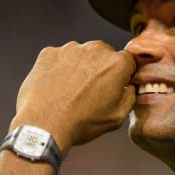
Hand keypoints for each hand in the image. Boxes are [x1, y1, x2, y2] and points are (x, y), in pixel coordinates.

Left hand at [10, 41, 135, 155]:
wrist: (44, 125)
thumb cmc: (80, 122)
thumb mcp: (117, 116)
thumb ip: (130, 96)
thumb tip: (130, 88)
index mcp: (116, 64)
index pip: (128, 60)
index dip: (123, 74)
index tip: (116, 83)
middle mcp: (95, 50)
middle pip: (104, 54)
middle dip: (101, 68)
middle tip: (92, 90)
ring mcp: (71, 49)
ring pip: (81, 55)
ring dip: (80, 68)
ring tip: (72, 91)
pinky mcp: (50, 53)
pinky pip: (60, 57)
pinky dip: (60, 68)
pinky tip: (58, 86)